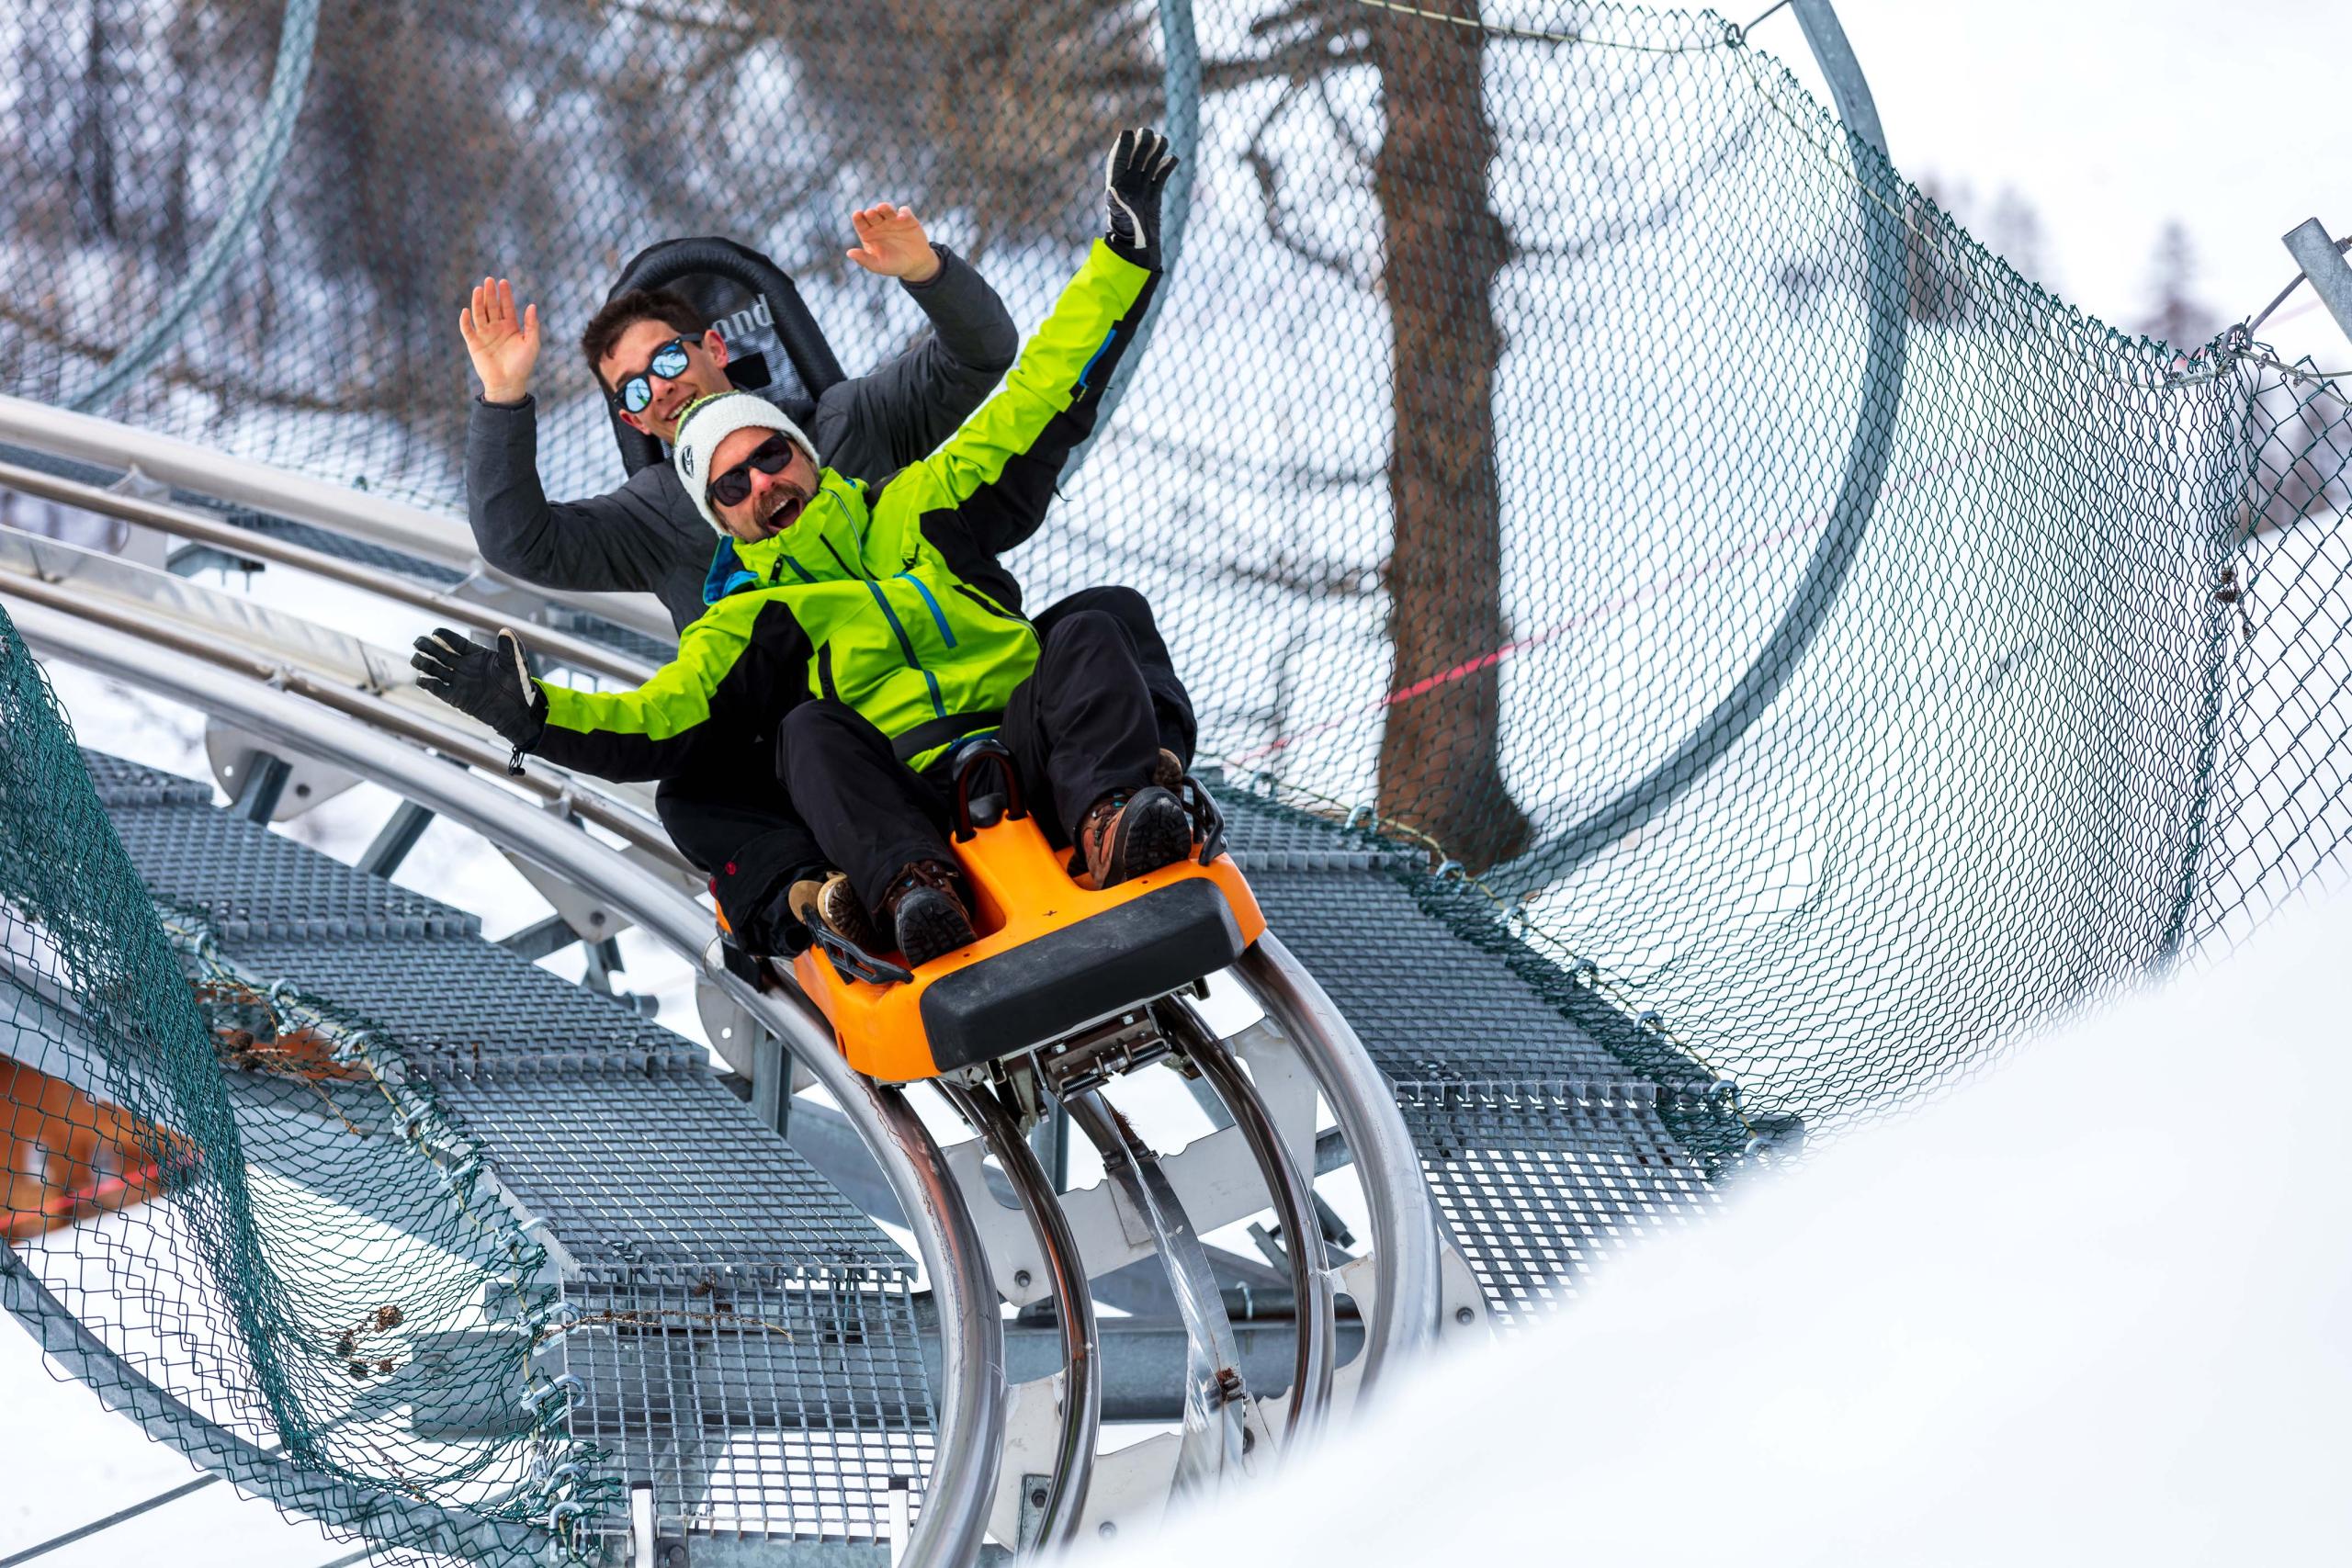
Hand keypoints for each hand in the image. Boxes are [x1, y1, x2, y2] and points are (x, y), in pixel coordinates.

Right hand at [410, 627, 546, 751]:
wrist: (517, 712)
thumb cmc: (519, 686)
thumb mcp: (516, 665)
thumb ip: (510, 648)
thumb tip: (505, 630)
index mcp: (477, 655)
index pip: (456, 642)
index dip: (445, 636)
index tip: (435, 632)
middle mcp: (464, 666)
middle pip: (440, 653)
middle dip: (427, 646)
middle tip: (417, 642)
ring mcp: (458, 681)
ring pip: (435, 669)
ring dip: (423, 663)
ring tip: (415, 659)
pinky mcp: (456, 697)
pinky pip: (437, 689)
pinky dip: (428, 684)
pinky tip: (422, 679)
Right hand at [457, 276, 540, 403]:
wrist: (508, 384)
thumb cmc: (522, 366)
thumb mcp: (532, 344)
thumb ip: (532, 325)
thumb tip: (532, 305)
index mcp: (511, 327)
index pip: (507, 306)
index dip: (505, 294)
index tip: (503, 282)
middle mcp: (497, 328)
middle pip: (492, 306)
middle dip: (490, 293)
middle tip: (489, 280)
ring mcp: (485, 335)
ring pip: (479, 314)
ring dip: (478, 302)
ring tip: (478, 289)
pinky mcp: (474, 343)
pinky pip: (467, 329)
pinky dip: (466, 320)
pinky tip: (467, 311)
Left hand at [846, 204, 942, 283]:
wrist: (915, 265)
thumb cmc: (893, 265)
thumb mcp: (878, 266)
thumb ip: (864, 259)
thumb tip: (849, 253)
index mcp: (868, 233)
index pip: (860, 222)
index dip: (858, 217)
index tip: (857, 215)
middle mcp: (879, 224)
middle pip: (873, 214)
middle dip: (871, 213)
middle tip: (870, 213)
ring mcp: (893, 220)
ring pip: (887, 209)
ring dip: (884, 207)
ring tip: (882, 208)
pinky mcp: (907, 219)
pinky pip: (904, 212)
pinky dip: (903, 212)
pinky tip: (901, 218)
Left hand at [1103, 127, 1177, 262]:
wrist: (1139, 248)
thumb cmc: (1126, 233)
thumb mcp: (1118, 217)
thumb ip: (1115, 203)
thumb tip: (1111, 191)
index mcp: (1117, 184)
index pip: (1119, 159)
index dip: (1124, 146)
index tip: (1128, 133)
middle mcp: (1129, 184)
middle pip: (1136, 158)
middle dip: (1142, 144)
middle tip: (1148, 132)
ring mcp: (1142, 189)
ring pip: (1149, 164)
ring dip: (1155, 152)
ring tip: (1163, 140)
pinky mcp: (1154, 196)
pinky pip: (1160, 177)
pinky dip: (1166, 168)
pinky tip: (1173, 159)